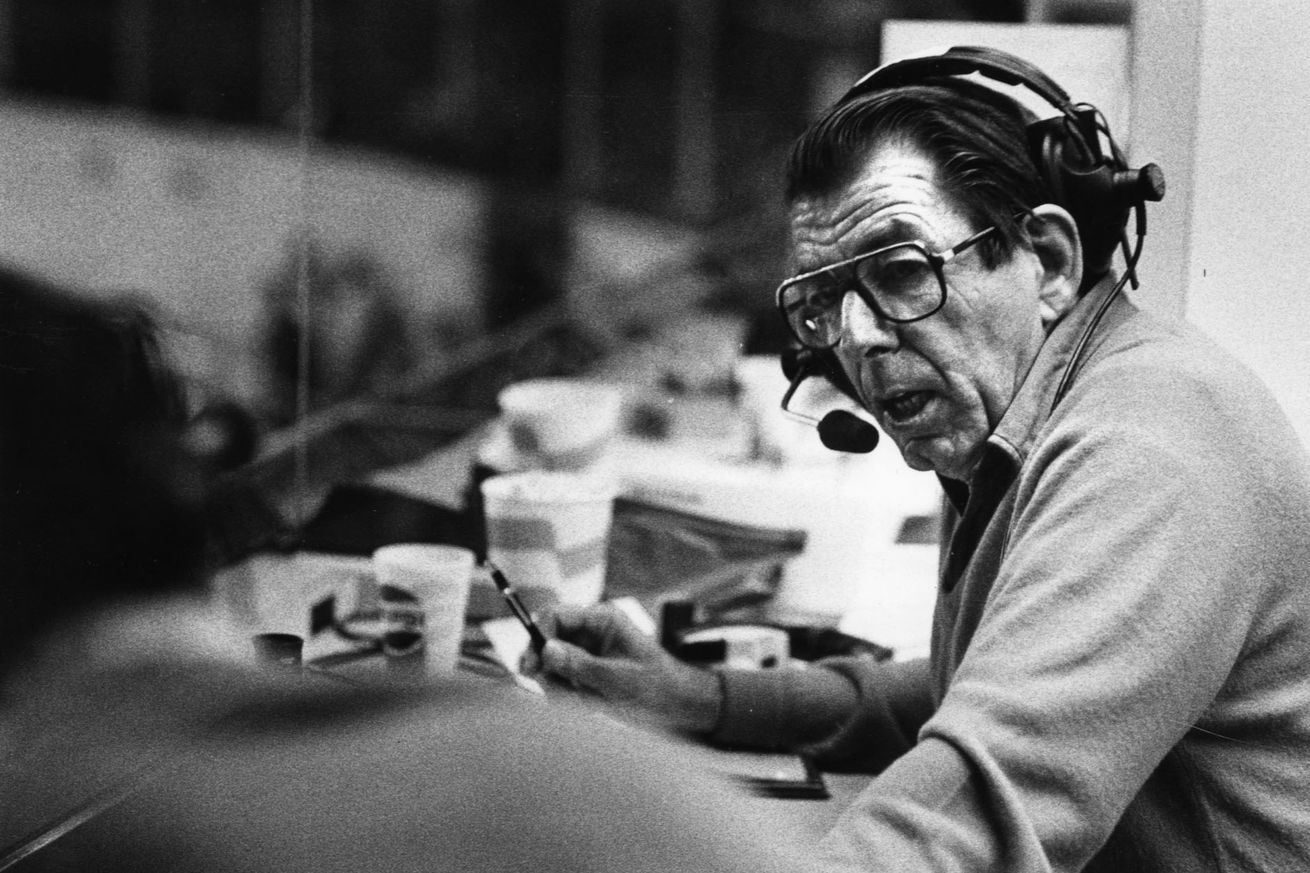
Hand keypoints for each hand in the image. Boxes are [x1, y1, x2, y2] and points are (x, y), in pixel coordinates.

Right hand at [525, 603, 722, 734]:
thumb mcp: (619, 678)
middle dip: (545, 667)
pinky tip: (589, 705)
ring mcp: (585, 654)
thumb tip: (546, 650)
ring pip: (549, 666)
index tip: (531, 664)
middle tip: (553, 688)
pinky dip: (567, 696)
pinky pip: (560, 683)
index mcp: (601, 620)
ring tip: (586, 701)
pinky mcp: (584, 674)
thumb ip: (581, 665)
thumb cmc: (658, 686)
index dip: (537, 636)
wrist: (679, 707)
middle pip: (545, 641)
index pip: (555, 616)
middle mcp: (589, 633)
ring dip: (558, 686)